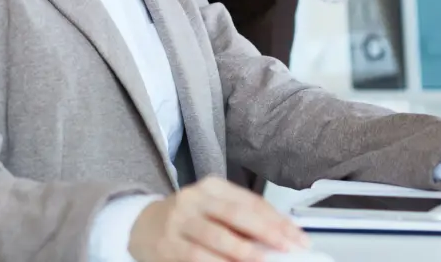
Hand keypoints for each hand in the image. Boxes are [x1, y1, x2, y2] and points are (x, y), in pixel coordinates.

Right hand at [129, 176, 308, 261]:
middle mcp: (196, 197)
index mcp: (213, 186)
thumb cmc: (188, 219)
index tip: (298, 238)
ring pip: (216, 235)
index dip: (277, 220)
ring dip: (243, 250)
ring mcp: (180, 220)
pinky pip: (196, 256)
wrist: (142, 226)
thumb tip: (279, 237)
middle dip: (266, 231)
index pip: (251, 201)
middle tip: (287, 247)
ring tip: (263, 260)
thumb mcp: (213, 210)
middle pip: (236, 213)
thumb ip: (242, 221)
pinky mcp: (167, 244)